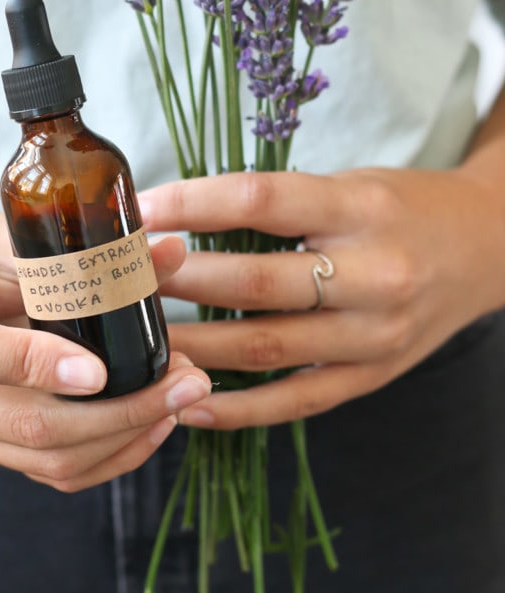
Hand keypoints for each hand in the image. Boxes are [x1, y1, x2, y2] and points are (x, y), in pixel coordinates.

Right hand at [0, 207, 211, 490]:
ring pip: (47, 460)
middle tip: (188, 381)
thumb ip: (82, 247)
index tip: (100, 369)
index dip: (31, 365)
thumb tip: (171, 252)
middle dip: (119, 413)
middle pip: (23, 424)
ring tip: (183, 397)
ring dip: (127, 437)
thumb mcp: (12, 233)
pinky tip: (156, 420)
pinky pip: (54, 471)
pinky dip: (113, 453)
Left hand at [138, 166, 503, 428]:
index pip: (262, 199)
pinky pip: (296, 401)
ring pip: (265, 349)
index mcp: (361, 209)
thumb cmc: (401, 208)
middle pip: (256, 283)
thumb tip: (174, 218)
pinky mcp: (372, 377)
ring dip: (192, 349)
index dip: (192, 203)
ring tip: (139, 344)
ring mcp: (375, 335)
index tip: (140, 207)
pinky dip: (238, 409)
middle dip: (179, 281)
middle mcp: (374, 274)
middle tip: (124, 278)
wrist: (485, 250)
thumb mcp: (348, 183)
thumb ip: (277, 203)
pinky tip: (187, 405)